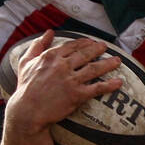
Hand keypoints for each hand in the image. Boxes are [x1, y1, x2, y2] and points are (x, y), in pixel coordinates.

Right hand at [7, 31, 122, 133]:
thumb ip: (37, 46)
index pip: (72, 45)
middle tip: (106, 47)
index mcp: (51, 56)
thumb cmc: (25, 88)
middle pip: (86, 54)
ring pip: (94, 68)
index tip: (91, 42)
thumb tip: (49, 32)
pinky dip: (109, 85)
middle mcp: (62, 66)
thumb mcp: (26, 63)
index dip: (84, 43)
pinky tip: (118, 82)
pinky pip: (97, 88)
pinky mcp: (77, 95)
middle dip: (98, 49)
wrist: (26, 112)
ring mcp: (70, 80)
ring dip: (108, 64)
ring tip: (118, 61)